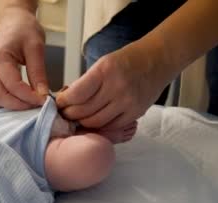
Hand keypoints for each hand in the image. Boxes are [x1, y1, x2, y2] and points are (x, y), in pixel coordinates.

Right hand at [0, 6, 48, 109]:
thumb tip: (42, 95)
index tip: (45, 101)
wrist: (13, 22)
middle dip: (19, 105)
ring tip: (25, 104)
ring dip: (7, 107)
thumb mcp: (36, 47)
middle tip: (37, 105)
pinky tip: (15, 102)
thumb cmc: (25, 30)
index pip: (13, 85)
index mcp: (0, 58)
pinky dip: (0, 104)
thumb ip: (38, 72)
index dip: (29, 97)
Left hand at [56, 41, 173, 129]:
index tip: (59, 103)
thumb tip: (65, 100)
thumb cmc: (126, 61)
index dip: (63, 102)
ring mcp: (127, 102)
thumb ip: (86, 83)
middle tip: (65, 113)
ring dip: (82, 122)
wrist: (158, 60)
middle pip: (83, 111)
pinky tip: (95, 121)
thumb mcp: (102, 63)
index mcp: (105, 71)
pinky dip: (100, 126)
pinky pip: (111, 126)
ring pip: (95, 122)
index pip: (76, 94)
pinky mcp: (135, 113)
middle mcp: (116, 87)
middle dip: (69, 114)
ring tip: (78, 118)